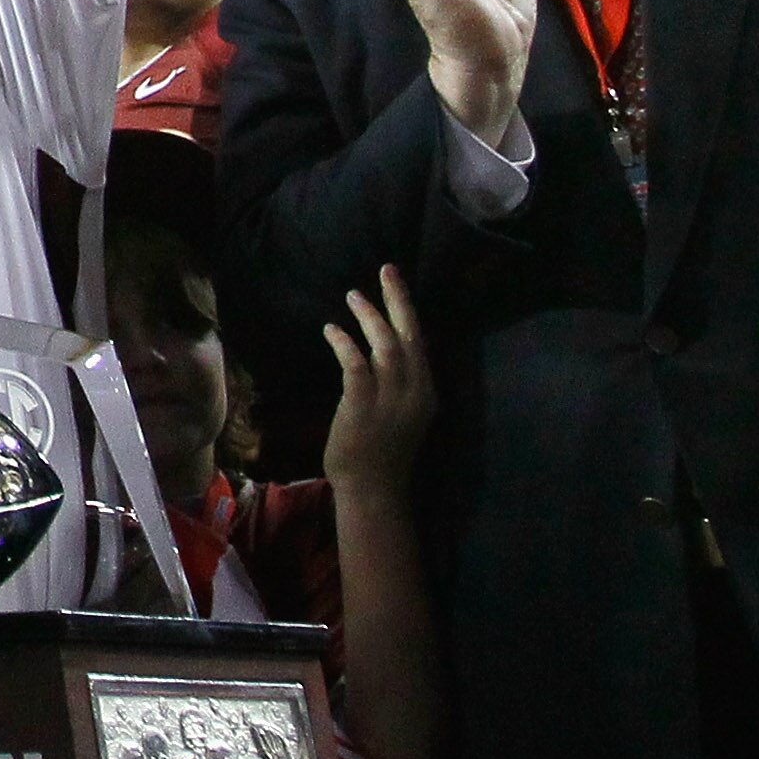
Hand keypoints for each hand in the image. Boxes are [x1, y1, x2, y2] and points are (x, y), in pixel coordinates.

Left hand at [319, 265, 436, 510]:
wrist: (373, 489)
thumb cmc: (382, 452)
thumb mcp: (402, 414)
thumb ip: (398, 384)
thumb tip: (381, 351)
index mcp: (427, 393)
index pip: (421, 342)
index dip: (409, 311)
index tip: (397, 282)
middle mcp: (416, 392)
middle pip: (410, 335)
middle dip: (398, 300)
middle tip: (386, 269)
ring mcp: (392, 399)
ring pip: (386, 345)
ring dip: (369, 317)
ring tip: (353, 296)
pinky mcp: (364, 405)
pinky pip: (356, 364)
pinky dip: (344, 343)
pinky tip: (331, 329)